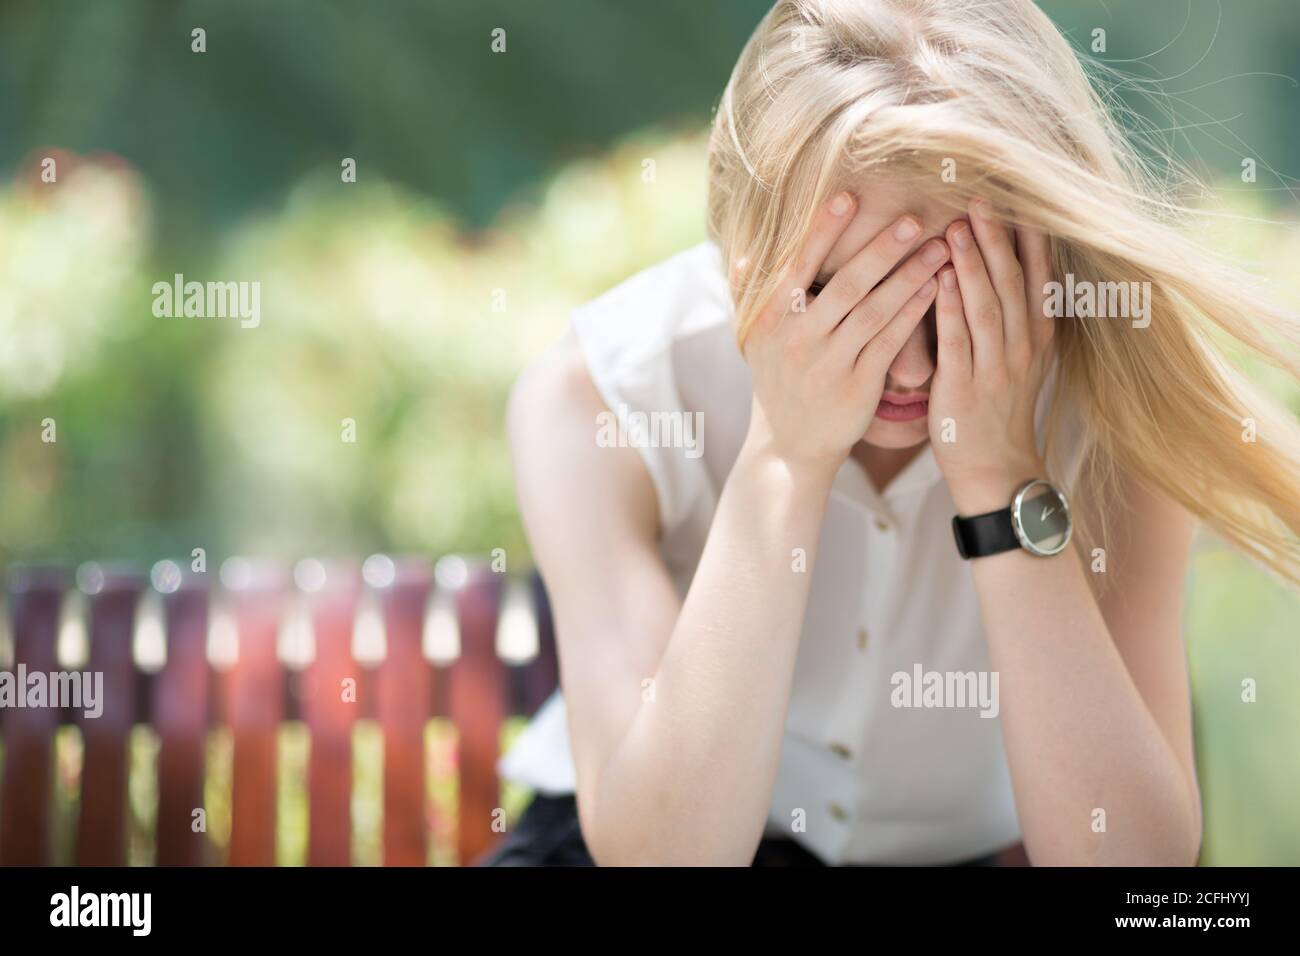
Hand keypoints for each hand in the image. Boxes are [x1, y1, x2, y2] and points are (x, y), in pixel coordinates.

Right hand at [738, 191, 949, 481]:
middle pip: (845, 286)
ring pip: (874, 313)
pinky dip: (913, 314)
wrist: (789, 446)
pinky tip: (935, 289)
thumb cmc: (777, 382)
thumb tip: (744, 254)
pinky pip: (889, 343)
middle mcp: (796, 340)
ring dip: (909, 278)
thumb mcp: (755, 341)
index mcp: (770, 321)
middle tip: (914, 219)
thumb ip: (750, 296)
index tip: (848, 196)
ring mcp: (828, 365)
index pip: (797, 267)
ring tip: (940, 249)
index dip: (822, 232)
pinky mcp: (856, 387)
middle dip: (881, 250)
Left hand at [928, 198, 1055, 513]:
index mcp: (1038, 334)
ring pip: (987, 305)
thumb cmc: (998, 406)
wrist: (996, 468)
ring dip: (972, 264)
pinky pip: (957, 341)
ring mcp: (997, 367)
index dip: (1028, 235)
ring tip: (957, 225)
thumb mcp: (1020, 357)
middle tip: (980, 196)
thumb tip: (1003, 261)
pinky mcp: (965, 388)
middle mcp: (1023, 346)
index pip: (1039, 274)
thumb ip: (1014, 313)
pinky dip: (949, 307)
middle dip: (997, 237)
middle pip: (1012, 281)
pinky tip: (938, 278)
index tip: (1017, 195)